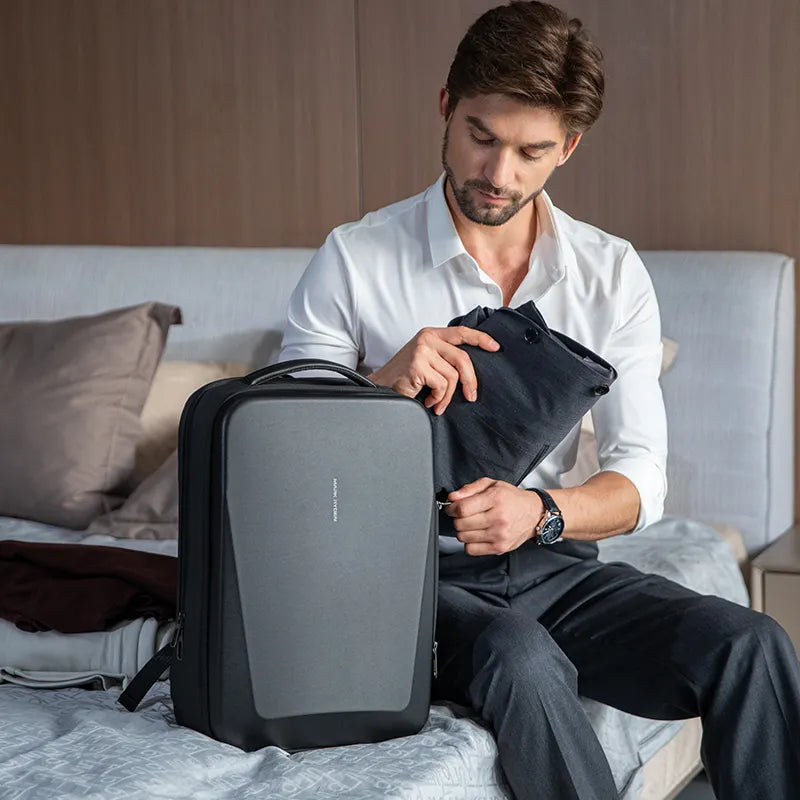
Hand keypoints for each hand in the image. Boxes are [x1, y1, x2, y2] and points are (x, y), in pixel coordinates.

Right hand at [368, 326, 499, 414]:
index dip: (481, 339)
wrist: (381, 387)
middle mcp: (427, 339)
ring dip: (447, 396)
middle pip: (463, 358)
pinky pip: (441, 386)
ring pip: (452, 376)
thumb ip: (445, 356)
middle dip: (470, 381)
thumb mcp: (427, 358)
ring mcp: (422, 351)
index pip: (462, 332)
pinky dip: (437, 398)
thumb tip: (471, 368)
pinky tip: (428, 400)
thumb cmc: (405, 376)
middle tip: (471, 396)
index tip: (495, 347)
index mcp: (431, 334)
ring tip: (437, 402)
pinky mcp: (418, 366)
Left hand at [445, 477, 543, 555]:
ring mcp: (499, 535)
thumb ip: (469, 489)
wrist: (534, 514)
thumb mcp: (492, 484)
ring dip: (463, 531)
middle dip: (457, 519)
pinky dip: (469, 543)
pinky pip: (471, 550)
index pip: (462, 509)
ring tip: (472, 524)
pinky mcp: (500, 547)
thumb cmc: (512, 498)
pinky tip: (476, 535)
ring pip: (464, 538)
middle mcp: (498, 518)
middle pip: (461, 524)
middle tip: (463, 516)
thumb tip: (452, 497)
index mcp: (495, 499)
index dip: (451, 509)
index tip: (451, 508)